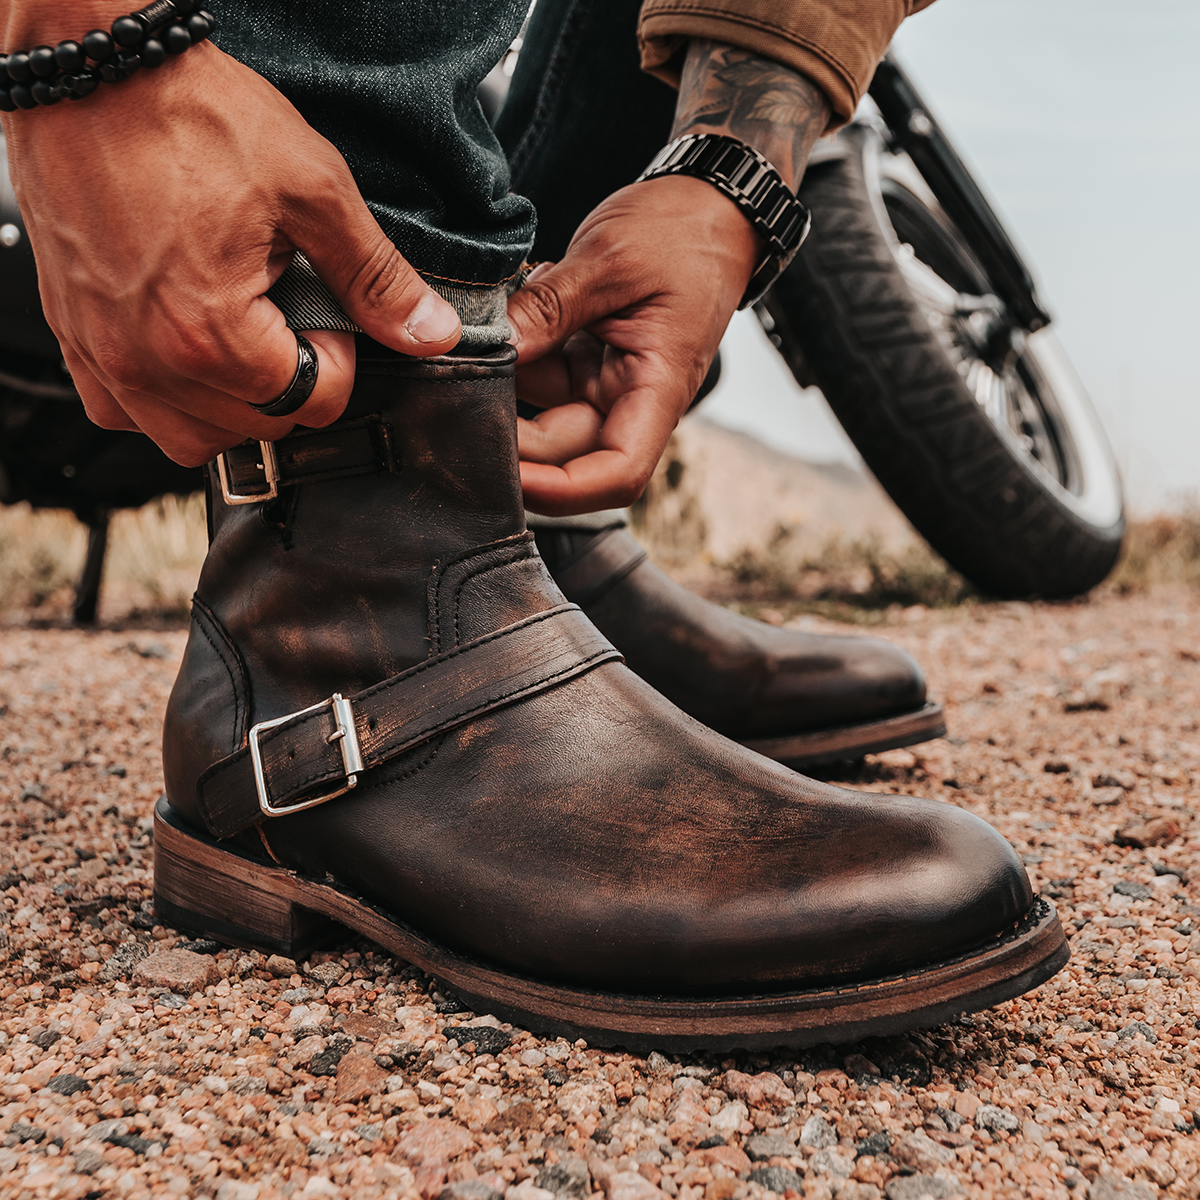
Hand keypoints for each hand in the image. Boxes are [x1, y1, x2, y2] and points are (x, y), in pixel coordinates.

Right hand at [1, 37, 461, 464]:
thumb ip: (376, 277)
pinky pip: (126, 412)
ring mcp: (102, 356)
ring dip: (232, 406)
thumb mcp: (312, 191)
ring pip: (191, 439)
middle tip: (284, 313)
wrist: (91, 69)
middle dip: (289, 384)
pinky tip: (186, 346)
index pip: (311, 406)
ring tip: (241, 335)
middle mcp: (146, 363)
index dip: (337, 360)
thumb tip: (433, 334)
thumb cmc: (192, 116)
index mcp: (209, 335)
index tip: (321, 308)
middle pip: (257, 429)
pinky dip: (165, 398)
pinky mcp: (72, 340)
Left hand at [507, 174, 758, 514]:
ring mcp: (603, 381)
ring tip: (486, 321)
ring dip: (502, 382)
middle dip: (508, 431)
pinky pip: (536, 375)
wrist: (707, 204)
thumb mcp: (611, 260)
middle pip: (564, 451)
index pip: (617, 474)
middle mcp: (629, 397)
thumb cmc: (682, 232)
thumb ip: (548, 307)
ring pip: (540, 413)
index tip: (505, 476)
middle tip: (452, 387)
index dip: (562, 491)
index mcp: (658, 389)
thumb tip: (489, 348)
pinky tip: (510, 303)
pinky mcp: (582, 359)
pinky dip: (513, 349)